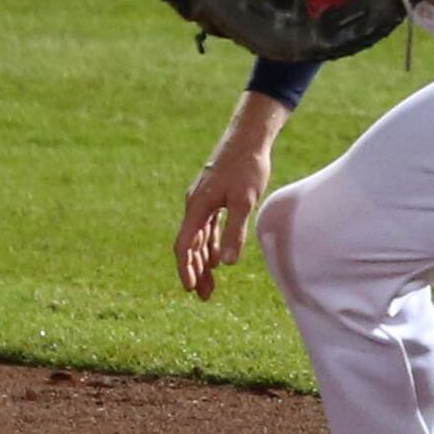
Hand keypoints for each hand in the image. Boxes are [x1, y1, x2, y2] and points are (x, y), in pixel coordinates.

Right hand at [179, 141, 273, 298]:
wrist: (249, 137)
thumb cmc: (247, 167)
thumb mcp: (244, 202)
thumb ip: (234, 233)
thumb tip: (226, 264)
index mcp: (197, 207)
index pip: (184, 244)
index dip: (185, 268)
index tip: (190, 288)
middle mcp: (195, 205)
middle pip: (188, 244)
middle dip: (194, 271)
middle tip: (202, 296)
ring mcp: (203, 201)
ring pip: (198, 238)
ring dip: (202, 261)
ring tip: (209, 285)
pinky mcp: (213, 197)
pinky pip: (207, 228)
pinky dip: (209, 245)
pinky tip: (216, 259)